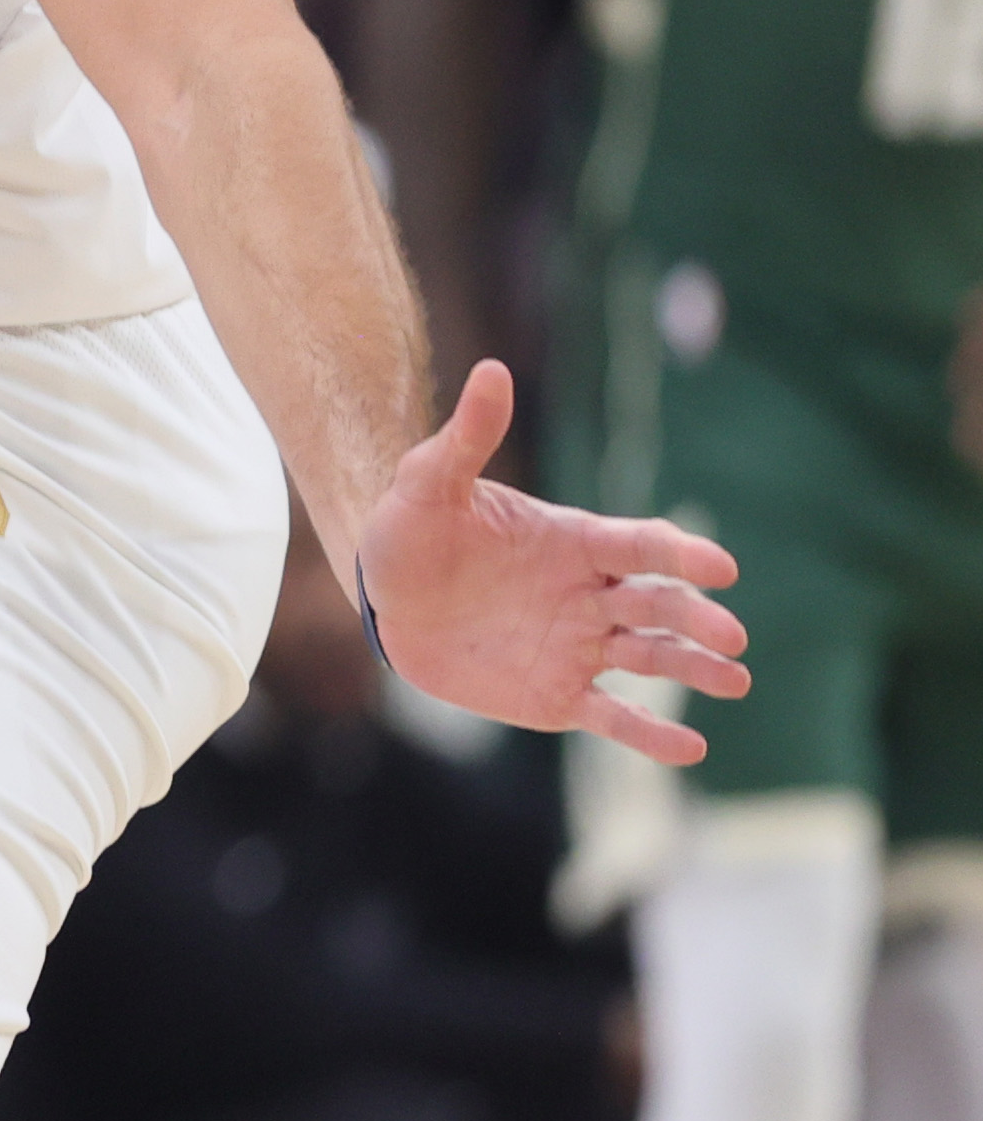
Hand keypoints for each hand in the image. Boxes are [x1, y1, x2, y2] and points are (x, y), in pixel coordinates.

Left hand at [355, 359, 747, 762]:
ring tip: (735, 679)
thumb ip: (468, 436)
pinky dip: (651, 736)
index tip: (719, 566)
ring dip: (693, 669)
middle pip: (656, 604)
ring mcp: (579, 646)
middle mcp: (589, 594)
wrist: (385, 597)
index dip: (680, 553)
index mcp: (574, 541)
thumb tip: (491, 369)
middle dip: (696, 618)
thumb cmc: (410, 530)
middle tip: (731, 636)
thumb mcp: (429, 481)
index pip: (640, 544)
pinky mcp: (557, 695)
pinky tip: (690, 750)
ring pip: (650, 659)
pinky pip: (612, 717)